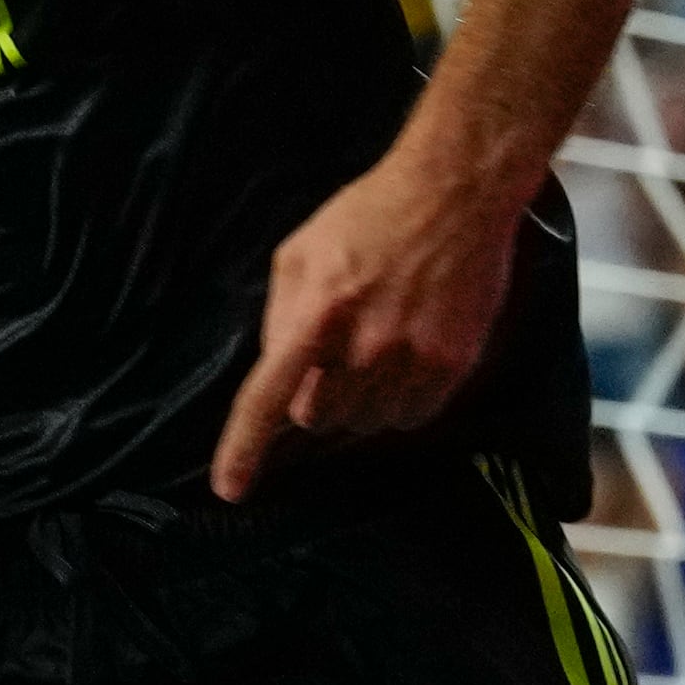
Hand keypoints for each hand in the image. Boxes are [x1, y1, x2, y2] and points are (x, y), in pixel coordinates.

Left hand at [210, 153, 521, 500]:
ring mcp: (413, 358)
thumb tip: (276, 368)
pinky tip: (403, 360)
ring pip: (367, 422)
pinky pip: (413, 417)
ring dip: (358, 400)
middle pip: (318, 418)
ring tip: (372, 348)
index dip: (244, 449)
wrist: (454, 196)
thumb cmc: (367, 217)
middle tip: (329, 359)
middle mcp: (364, 346)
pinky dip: (399, 402)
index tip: (230, 489)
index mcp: (316, 315)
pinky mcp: (454, 363)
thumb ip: (281, 316)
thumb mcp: (298, 254)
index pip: (268, 398)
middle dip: (312, 398)